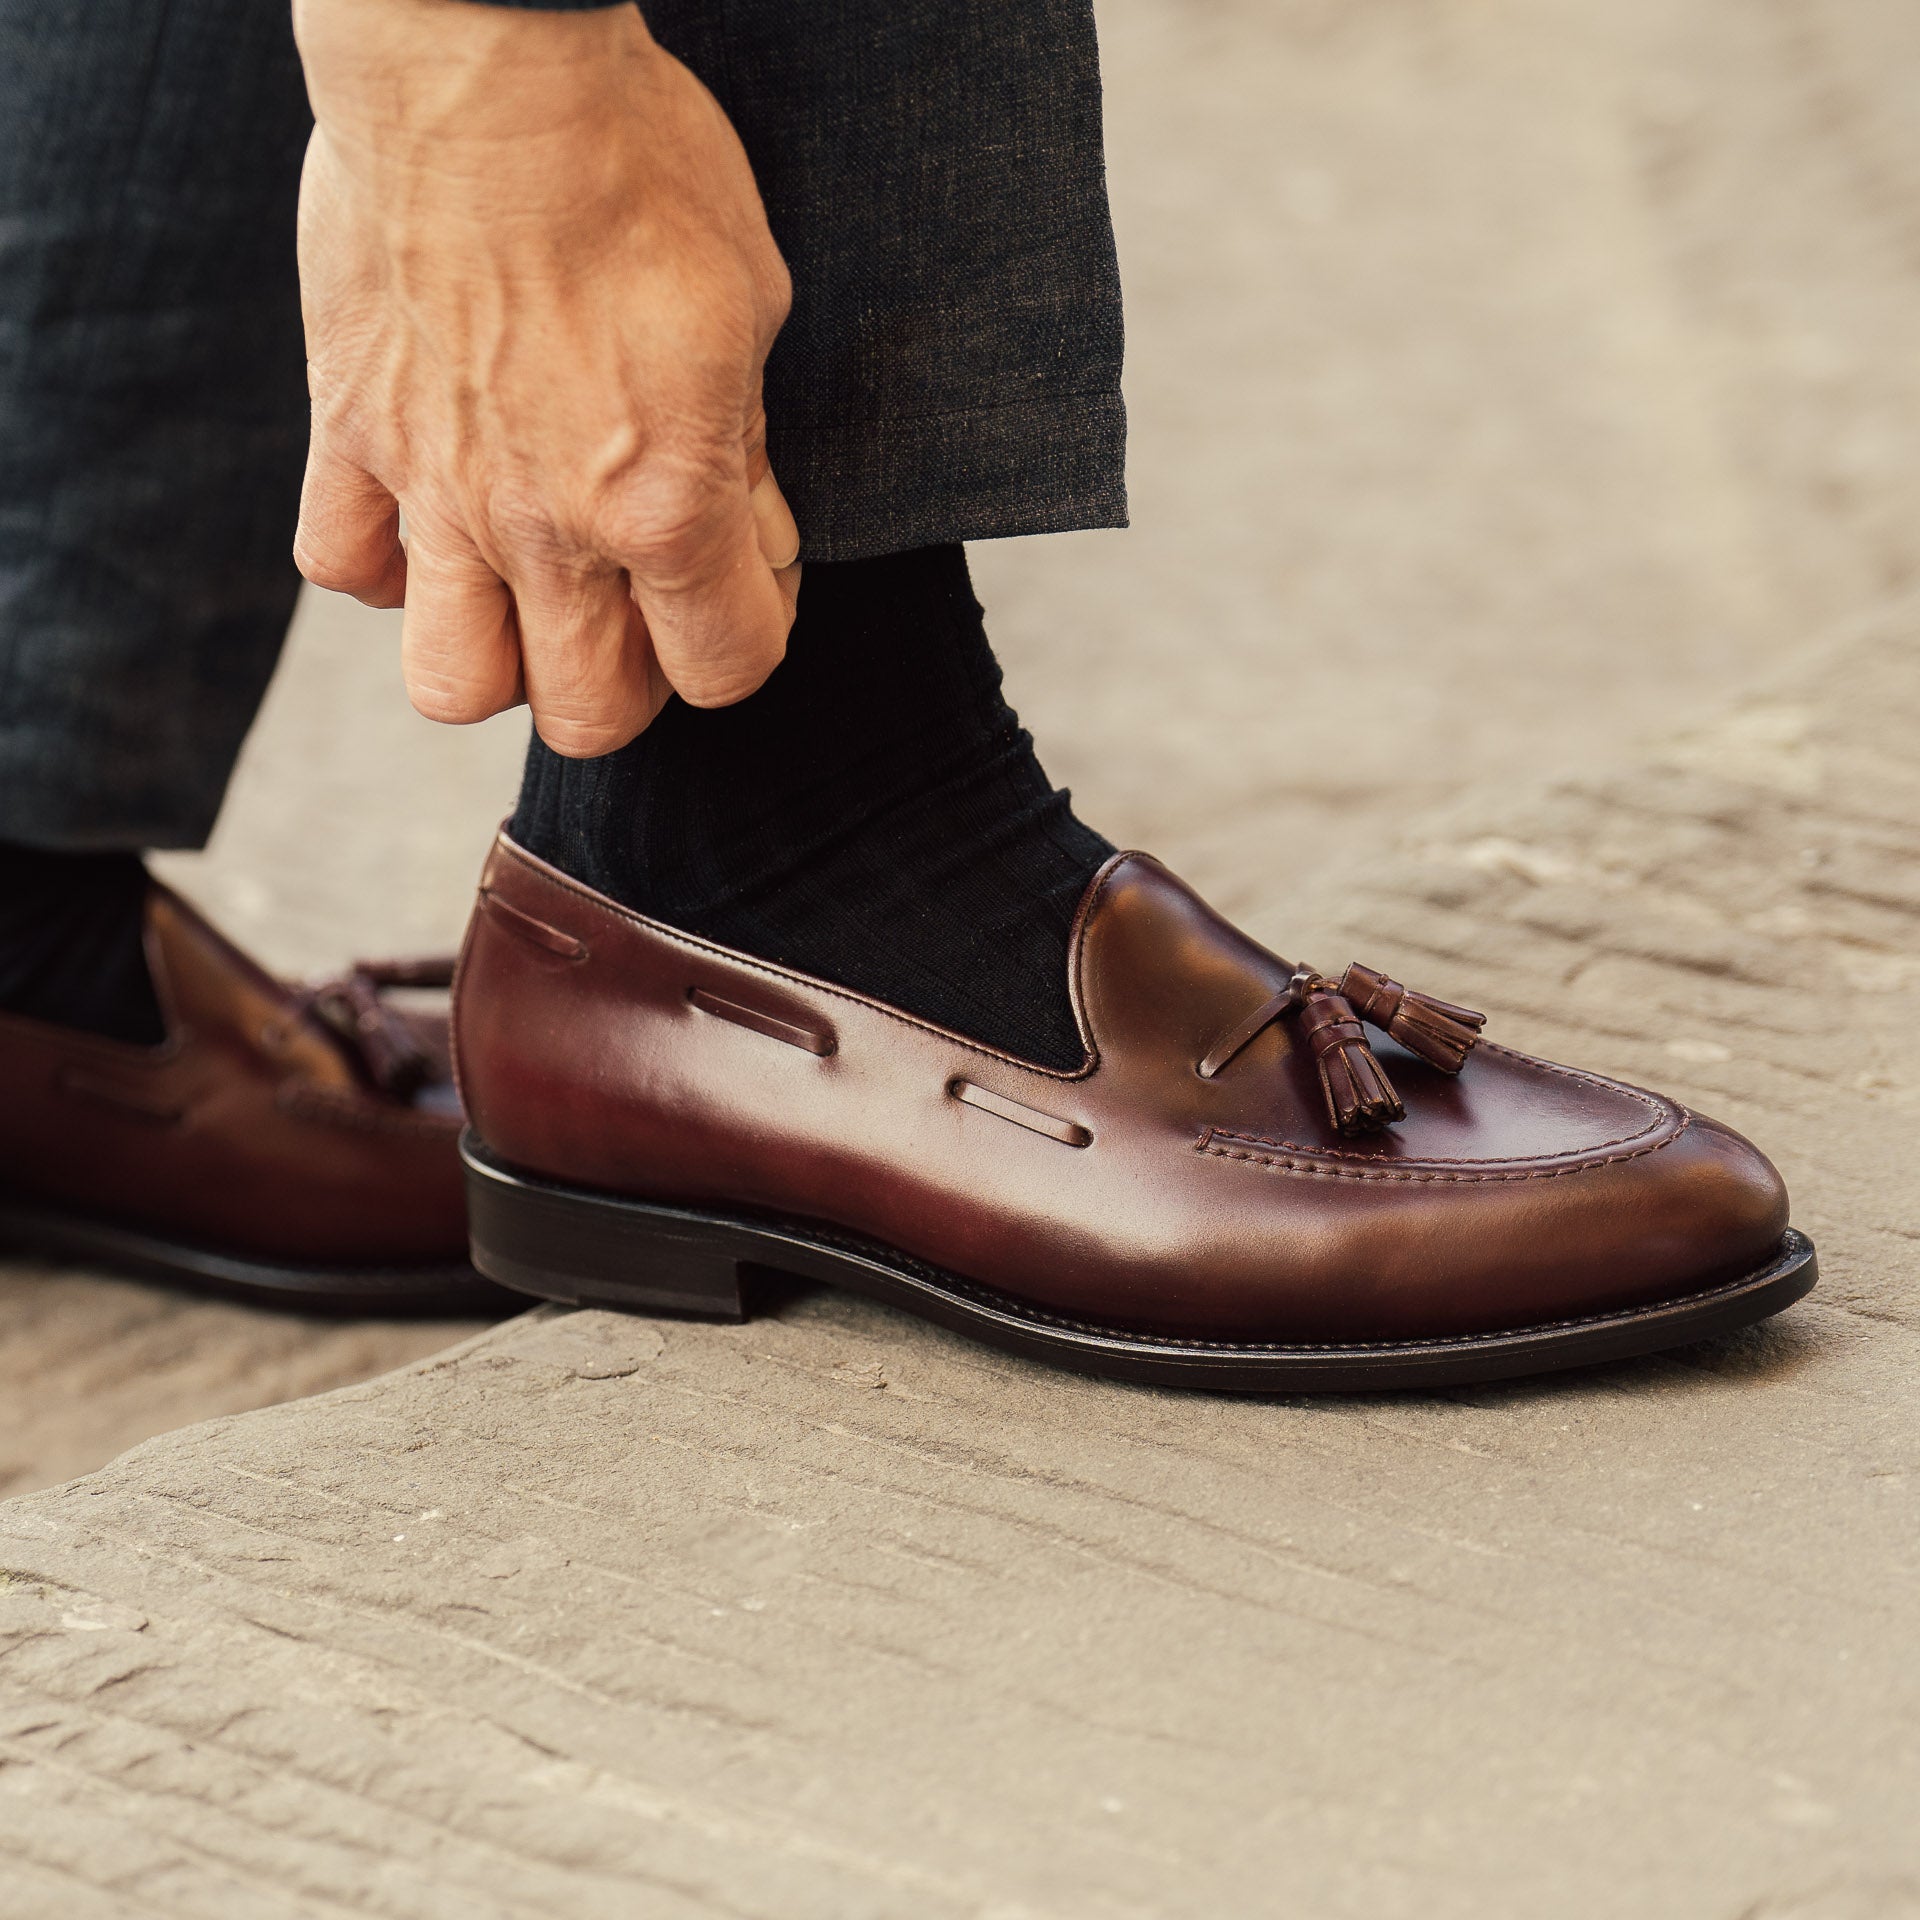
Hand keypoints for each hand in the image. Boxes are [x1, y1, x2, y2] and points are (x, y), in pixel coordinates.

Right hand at [291, 0, 799, 755]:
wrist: (485, 66)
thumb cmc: (641, 170)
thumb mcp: (750, 312)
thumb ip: (746, 452)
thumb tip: (752, 535)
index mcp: (665, 505)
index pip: (726, 667)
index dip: (752, 635)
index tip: (751, 578)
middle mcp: (547, 528)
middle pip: (587, 715)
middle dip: (631, 685)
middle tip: (641, 611)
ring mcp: (437, 492)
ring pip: (451, 685)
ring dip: (499, 663)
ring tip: (527, 595)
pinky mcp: (350, 434)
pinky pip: (344, 566)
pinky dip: (387, 569)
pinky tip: (428, 523)